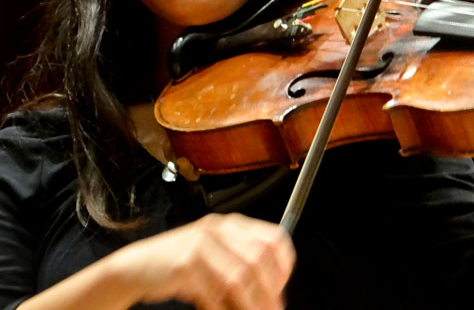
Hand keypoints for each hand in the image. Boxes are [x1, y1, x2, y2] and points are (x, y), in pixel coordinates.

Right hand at [114, 212, 295, 309]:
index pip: (273, 238)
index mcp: (232, 225)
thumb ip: (242, 270)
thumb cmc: (181, 266)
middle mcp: (219, 228)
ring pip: (240, 276)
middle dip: (269, 291)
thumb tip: (273, 299)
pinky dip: (222, 309)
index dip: (283, 266)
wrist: (137, 266)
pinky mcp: (186, 262)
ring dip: (251, 304)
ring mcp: (202, 243)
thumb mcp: (216, 260)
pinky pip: (214, 291)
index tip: (281, 290)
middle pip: (260, 257)